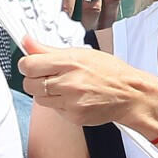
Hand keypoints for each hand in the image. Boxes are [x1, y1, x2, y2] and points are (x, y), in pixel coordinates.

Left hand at [19, 36, 141, 126]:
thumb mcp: (82, 53)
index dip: (28, 64)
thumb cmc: (111, 72)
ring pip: (39, 98)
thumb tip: (27, 41)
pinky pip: (53, 110)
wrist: (131, 94)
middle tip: (51, 77)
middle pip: (29, 84)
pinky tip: (73, 98)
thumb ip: (49, 50)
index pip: (28, 65)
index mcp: (70, 62)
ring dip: (46, 93)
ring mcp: (70, 101)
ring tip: (64, 87)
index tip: (33, 65)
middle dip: (36, 80)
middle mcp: (69, 82)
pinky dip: (59, 104)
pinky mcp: (73, 116)